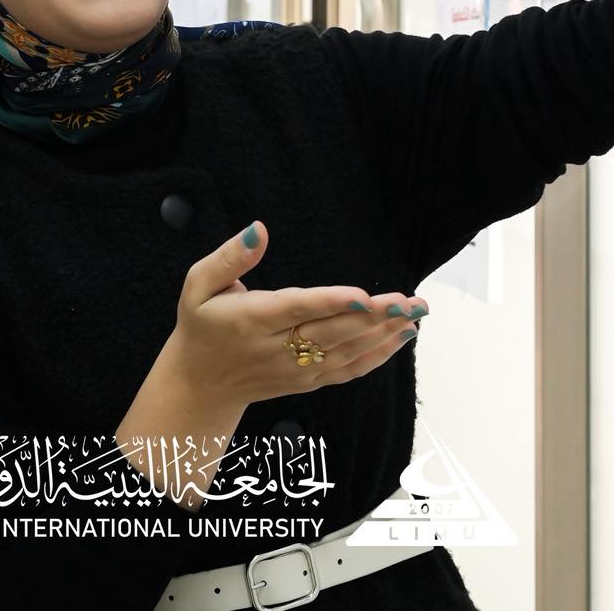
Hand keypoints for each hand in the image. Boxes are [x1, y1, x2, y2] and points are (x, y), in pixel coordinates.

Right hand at [114, 222, 423, 507]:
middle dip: (375, 318)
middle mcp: (277, 348)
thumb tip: (260, 229)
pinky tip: (401, 339)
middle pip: (332, 333)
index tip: (364, 297)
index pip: (297, 310)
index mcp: (251, 320)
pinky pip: (347, 371)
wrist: (199, 384)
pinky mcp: (306, 381)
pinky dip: (377, 356)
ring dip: (384, 335)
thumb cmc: (200, 325)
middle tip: (410, 301)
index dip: (331, 303)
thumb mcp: (197, 285)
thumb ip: (230, 257)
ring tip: (416, 315)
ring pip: (346, 354)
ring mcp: (295, 369)